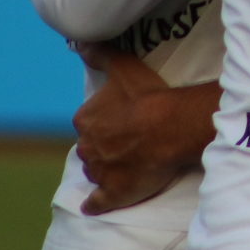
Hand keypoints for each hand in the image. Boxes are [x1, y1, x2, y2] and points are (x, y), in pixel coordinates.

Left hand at [72, 43, 218, 215]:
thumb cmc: (148, 97)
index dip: (106, 122)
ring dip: (106, 169)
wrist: (170, 128)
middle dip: (105, 146)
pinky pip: (98, 202)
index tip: (123, 120)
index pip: (88, 123)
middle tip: (129, 141)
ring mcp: (99, 173)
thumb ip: (100, 54)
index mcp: (85, 120)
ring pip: (96, 172)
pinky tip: (93, 206)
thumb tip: (78, 43)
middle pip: (91, 148)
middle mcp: (86, 147)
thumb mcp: (123, 67)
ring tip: (128, 165)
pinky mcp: (114, 193)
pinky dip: (94, 204)